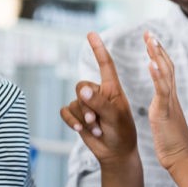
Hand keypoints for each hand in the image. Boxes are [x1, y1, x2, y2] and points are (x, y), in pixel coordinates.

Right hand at [60, 32, 137, 165]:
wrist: (116, 152)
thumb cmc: (122, 132)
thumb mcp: (115, 116)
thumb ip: (99, 102)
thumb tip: (81, 89)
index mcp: (112, 88)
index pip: (105, 64)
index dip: (98, 48)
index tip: (91, 33)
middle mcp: (98, 92)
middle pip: (81, 85)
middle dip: (86, 104)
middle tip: (97, 120)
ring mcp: (87, 104)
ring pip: (74, 101)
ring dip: (83, 117)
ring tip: (97, 128)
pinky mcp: (77, 115)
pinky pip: (65, 111)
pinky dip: (72, 121)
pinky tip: (80, 129)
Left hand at [144, 31, 187, 171]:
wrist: (181, 159)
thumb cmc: (172, 144)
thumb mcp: (165, 121)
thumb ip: (163, 109)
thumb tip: (161, 105)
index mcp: (169, 99)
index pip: (165, 71)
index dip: (159, 55)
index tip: (151, 41)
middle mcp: (171, 97)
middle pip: (167, 67)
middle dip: (158, 49)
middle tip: (149, 33)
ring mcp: (169, 103)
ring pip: (165, 74)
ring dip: (158, 55)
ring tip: (150, 40)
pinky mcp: (165, 112)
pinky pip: (162, 91)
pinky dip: (157, 75)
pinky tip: (150, 63)